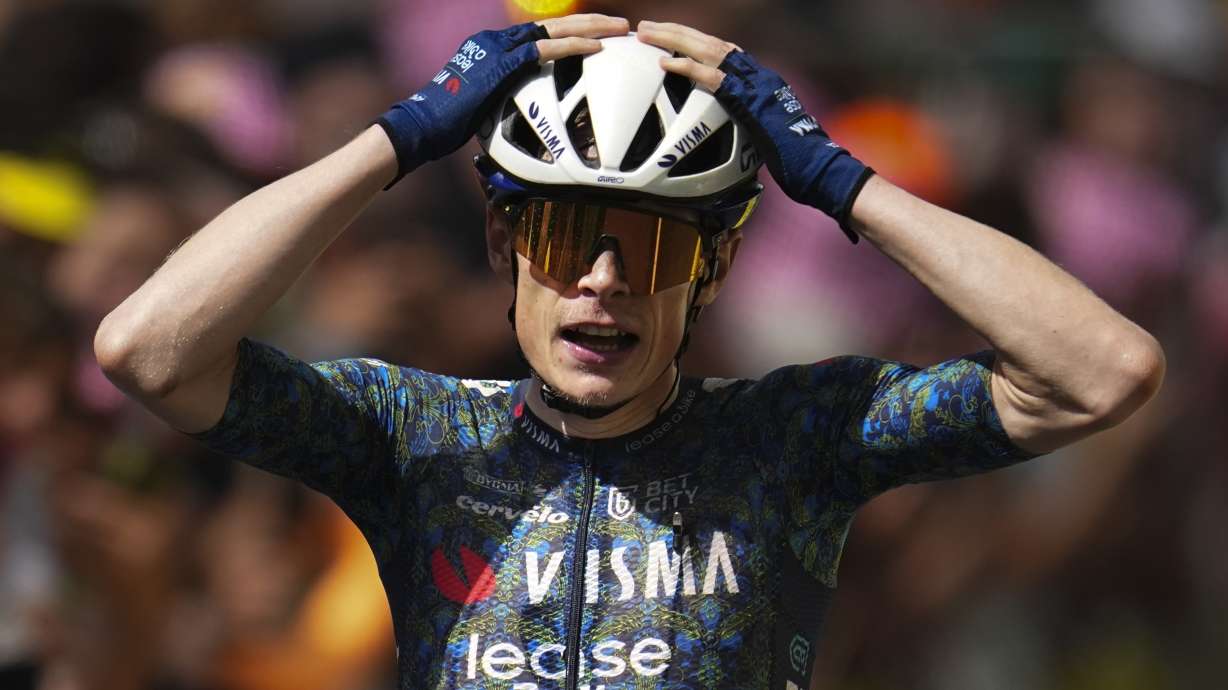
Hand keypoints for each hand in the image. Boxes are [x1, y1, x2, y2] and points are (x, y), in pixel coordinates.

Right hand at [379, 14, 628, 184]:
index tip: (597, 37)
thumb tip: (527, 119)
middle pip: (552, 23)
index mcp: (492, 47)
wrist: (423, 126)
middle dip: (588, 22)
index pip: (540, 34)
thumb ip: (507, 101)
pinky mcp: (502, 64)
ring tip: (619, 28)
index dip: (570, 33)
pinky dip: (573, 48)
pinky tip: (598, 49)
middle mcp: (497, 40)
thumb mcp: (484, 107)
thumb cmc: (448, 126)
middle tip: (619, 24)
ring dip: (590, 27)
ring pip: (554, 29)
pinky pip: (546, 50)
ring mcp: (499, 48)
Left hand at [636, 20, 872, 240]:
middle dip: (677, 33)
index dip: (694, 43)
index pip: (723, 53)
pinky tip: (665, 62)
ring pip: (709, 50)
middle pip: (712, 43)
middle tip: (648, 28)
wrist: (820, 170)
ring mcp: (757, 85)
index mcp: (762, 82)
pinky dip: (688, 68)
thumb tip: (726, 137)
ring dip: (675, 39)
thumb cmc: (798, 163)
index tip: (668, 39)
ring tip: (648, 33)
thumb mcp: (765, 137)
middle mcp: (759, 75)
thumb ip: (746, 126)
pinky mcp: (751, 101)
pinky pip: (714, 78)